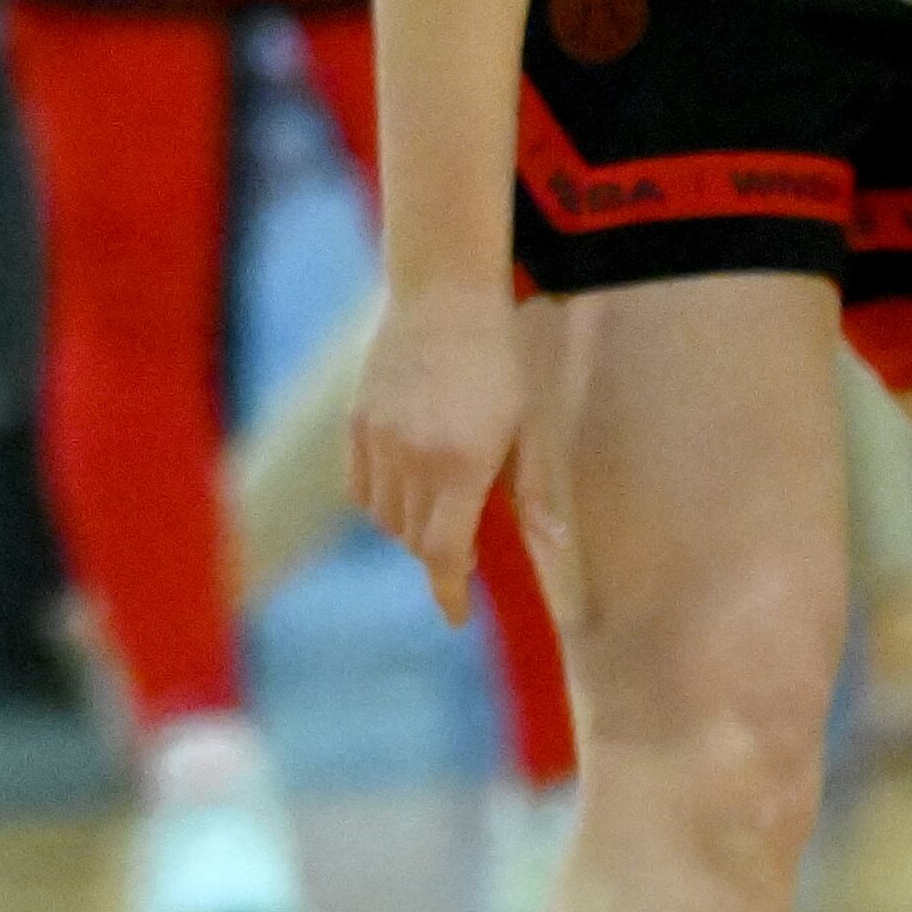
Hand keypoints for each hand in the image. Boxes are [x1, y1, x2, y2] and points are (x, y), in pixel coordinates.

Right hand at [350, 283, 521, 626]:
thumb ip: (536, 496)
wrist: (442, 295)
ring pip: (383, 518)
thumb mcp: (530, 428)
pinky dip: (380, 502)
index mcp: (462, 464)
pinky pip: (358, 487)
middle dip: (439, 554)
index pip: (444, 554)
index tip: (456, 616)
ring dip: (409, 529)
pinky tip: (405, 486)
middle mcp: (412, 458)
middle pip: (414, 540)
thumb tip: (556, 554)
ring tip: (437, 508)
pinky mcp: (354, 422)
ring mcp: (377, 439)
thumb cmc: (500, 362)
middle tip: (466, 543)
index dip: (449, 592)